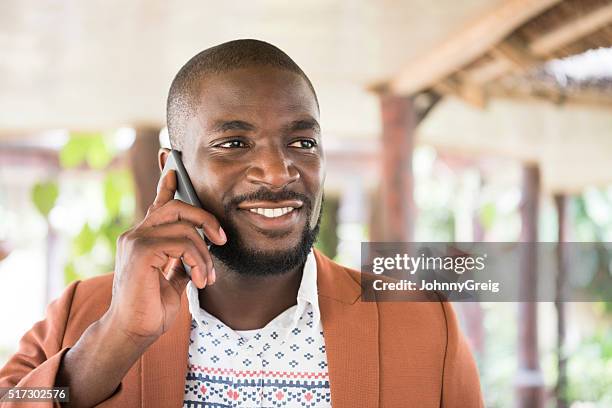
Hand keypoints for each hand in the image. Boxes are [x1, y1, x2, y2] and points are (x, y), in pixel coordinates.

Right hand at [105, 169, 226, 345]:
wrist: (133, 332)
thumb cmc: (151, 308)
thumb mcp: (173, 279)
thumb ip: (182, 259)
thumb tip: (200, 249)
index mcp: (144, 239)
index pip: (158, 205)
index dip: (167, 185)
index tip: (173, 167)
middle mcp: (136, 234)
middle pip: (177, 206)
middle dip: (206, 219)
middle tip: (222, 240)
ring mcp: (135, 240)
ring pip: (185, 227)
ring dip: (205, 254)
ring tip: (206, 277)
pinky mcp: (141, 251)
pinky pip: (183, 243)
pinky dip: (198, 261)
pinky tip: (198, 280)